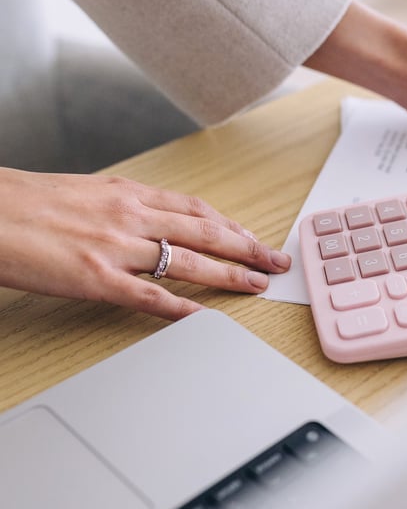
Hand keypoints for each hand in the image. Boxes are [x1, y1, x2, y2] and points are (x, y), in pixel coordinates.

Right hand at [0, 168, 290, 319]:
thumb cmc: (28, 201)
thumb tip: (151, 213)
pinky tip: (206, 318)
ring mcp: (118, 248)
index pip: (196, 209)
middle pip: (206, 232)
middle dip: (248, 247)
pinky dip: (182, 309)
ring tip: (257, 284)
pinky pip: (150, 296)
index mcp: (129, 193)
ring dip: (230, 274)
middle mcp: (132, 216)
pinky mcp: (97, 279)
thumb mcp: (87, 190)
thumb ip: (124, 203)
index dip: (230, 225)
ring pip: (190, 262)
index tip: (251, 236)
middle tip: (276, 260)